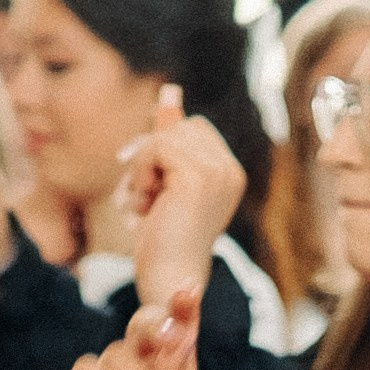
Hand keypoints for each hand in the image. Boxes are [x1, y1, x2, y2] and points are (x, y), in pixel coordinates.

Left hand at [118, 87, 245, 308]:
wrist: (169, 281)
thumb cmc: (165, 239)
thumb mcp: (164, 181)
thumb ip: (169, 137)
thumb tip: (170, 88)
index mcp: (230, 172)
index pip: (192, 128)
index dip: (161, 147)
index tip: (145, 184)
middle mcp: (230, 171)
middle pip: (180, 127)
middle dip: (151, 155)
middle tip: (139, 195)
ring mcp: (217, 173)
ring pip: (165, 137)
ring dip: (142, 169)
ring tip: (140, 205)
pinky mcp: (196, 178)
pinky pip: (156, 149)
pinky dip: (139, 174)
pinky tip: (141, 206)